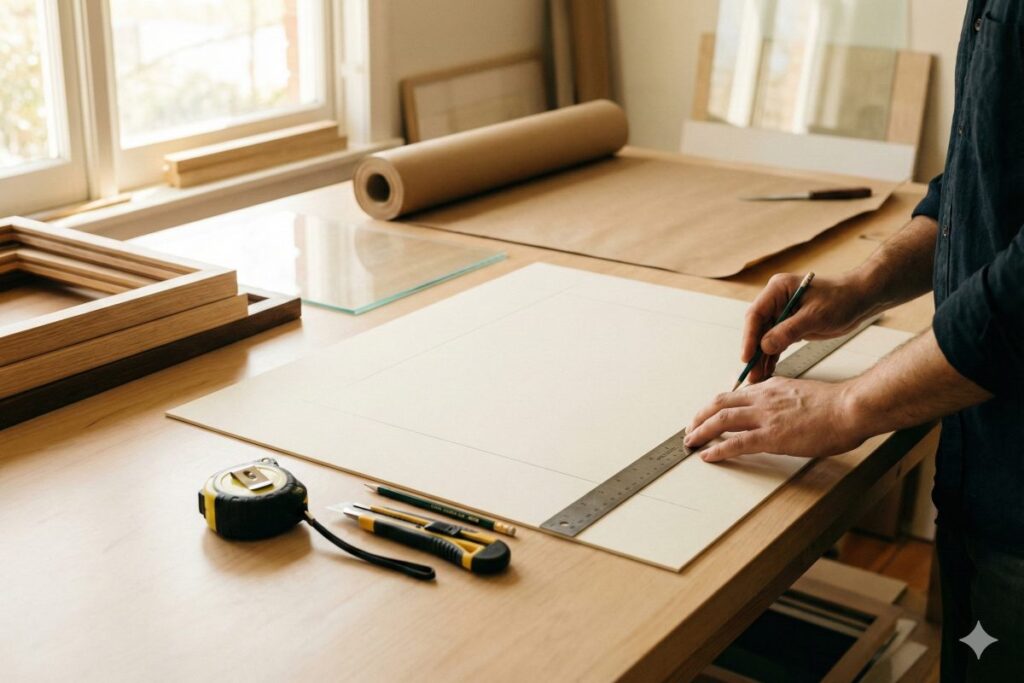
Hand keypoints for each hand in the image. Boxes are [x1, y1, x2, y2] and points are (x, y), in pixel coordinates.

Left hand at [684, 377, 867, 461]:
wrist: (851, 407)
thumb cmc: (838, 405)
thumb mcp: (804, 394)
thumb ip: (787, 401)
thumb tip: (783, 411)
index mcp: (772, 387)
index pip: (735, 394)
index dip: (717, 406)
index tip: (709, 415)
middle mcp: (763, 398)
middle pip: (719, 404)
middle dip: (700, 416)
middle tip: (691, 429)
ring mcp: (766, 417)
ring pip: (721, 421)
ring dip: (701, 432)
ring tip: (690, 442)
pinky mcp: (771, 436)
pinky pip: (736, 443)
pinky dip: (717, 450)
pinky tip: (708, 456)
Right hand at [742, 272, 875, 383]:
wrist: (859, 299)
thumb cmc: (841, 300)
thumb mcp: (815, 316)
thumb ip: (789, 331)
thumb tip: (765, 346)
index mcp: (778, 290)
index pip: (756, 314)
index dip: (749, 337)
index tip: (747, 356)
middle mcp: (776, 301)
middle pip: (757, 329)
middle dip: (753, 352)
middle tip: (751, 373)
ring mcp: (781, 314)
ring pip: (764, 339)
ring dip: (761, 358)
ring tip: (757, 378)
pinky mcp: (789, 326)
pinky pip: (775, 343)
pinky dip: (772, 357)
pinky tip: (767, 371)